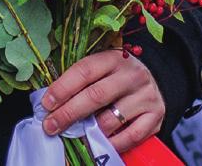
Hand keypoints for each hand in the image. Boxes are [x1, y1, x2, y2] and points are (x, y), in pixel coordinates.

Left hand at [41, 50, 164, 152]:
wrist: (155, 78)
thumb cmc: (118, 75)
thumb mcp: (102, 68)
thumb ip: (81, 81)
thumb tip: (52, 101)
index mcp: (113, 58)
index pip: (84, 71)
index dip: (63, 88)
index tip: (46, 104)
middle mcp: (131, 75)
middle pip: (95, 96)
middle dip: (69, 113)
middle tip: (51, 125)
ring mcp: (145, 96)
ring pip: (111, 119)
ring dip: (89, 131)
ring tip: (75, 134)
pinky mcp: (155, 116)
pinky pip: (130, 136)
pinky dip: (112, 143)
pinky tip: (99, 143)